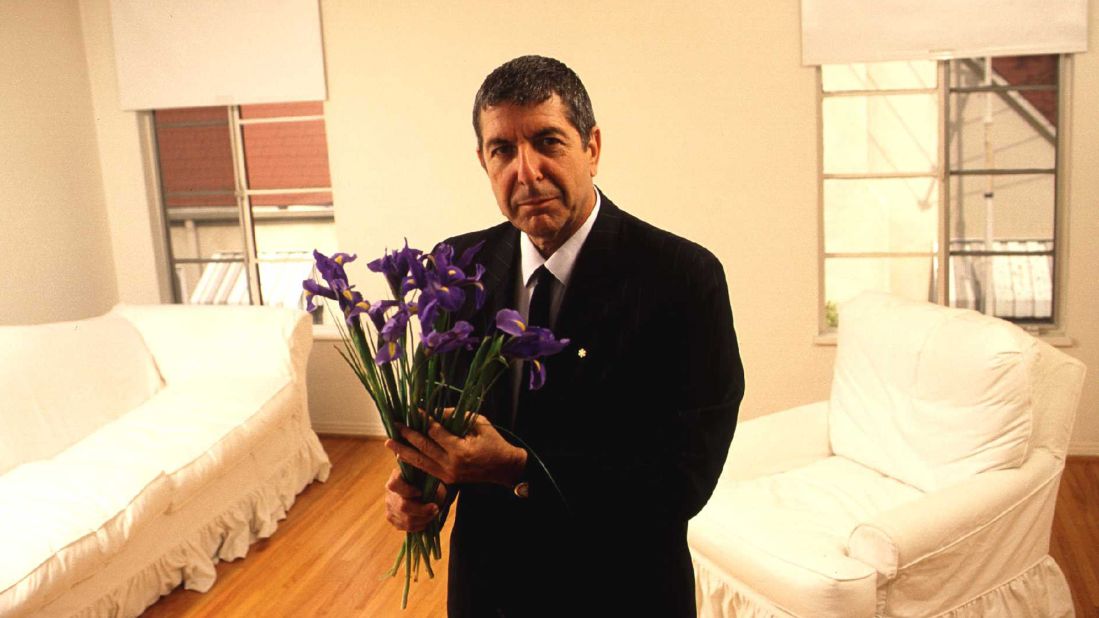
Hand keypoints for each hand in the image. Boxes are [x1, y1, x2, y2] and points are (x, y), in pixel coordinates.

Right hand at [384, 468, 446, 531]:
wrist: (423, 489)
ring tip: (433, 515)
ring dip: (422, 520)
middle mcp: (390, 492)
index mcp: (396, 476)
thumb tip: (433, 501)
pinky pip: (403, 526)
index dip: (407, 491)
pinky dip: (417, 526)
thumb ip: (431, 487)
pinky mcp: (391, 517)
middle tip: (435, 508)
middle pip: (403, 507)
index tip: (421, 493)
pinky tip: (425, 521)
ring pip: (404, 520)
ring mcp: (389, 505)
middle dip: (422, 510)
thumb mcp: (431, 479)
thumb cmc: (428, 482)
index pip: (395, 485)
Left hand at [385, 414, 526, 486]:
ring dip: (403, 451)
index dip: (422, 419)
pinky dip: (413, 462)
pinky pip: (426, 470)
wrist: (504, 468)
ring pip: (420, 462)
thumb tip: (434, 412)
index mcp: (460, 450)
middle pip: (423, 448)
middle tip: (394, 424)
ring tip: (389, 442)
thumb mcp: (479, 424)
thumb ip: (455, 417)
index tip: (412, 409)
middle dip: (407, 435)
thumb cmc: (494, 442)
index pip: (435, 432)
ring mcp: (448, 474)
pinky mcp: (447, 480)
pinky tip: (402, 455)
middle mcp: (451, 464)